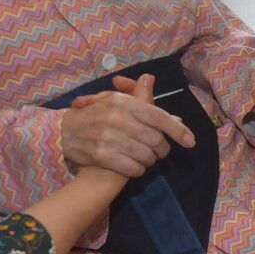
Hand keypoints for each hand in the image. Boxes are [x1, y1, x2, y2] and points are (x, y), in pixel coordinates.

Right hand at [60, 74, 195, 177]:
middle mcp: (116, 117)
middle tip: (160, 152)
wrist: (64, 132)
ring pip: (145, 156)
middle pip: (155, 139)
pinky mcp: (100, 155)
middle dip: (162, 149)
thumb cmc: (96, 115)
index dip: (177, 130)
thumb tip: (153, 83)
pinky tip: (135, 168)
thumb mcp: (115, 100)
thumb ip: (139, 97)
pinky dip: (138, 171)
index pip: (158, 116)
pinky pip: (132, 168)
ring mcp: (107, 137)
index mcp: (123, 102)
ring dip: (150, 161)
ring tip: (146, 159)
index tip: (190, 141)